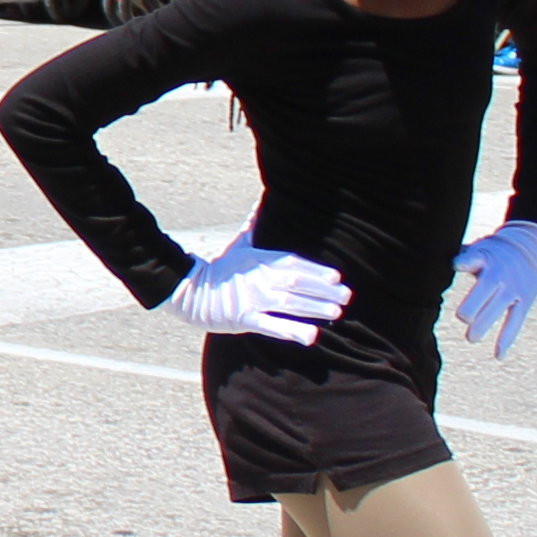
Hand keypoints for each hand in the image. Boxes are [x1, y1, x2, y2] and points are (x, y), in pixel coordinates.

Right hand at [169, 236, 349, 345]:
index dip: (317, 270)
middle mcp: (259, 278)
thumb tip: (259, 201)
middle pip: (297, 282)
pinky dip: (292, 331)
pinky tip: (311, 336)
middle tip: (346, 297)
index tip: (338, 277)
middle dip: (324, 289)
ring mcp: (252, 299)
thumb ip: (253, 225)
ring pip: (290, 303)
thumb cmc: (221, 269)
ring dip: (315, 308)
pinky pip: (271, 326)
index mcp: (260, 260)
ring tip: (336, 312)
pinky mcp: (244, 318)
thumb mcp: (239, 245)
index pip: (295, 263)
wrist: (190, 290)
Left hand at [450, 221, 536, 357]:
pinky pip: (516, 322)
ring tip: (471, 338)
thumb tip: (426, 259)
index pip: (474, 258)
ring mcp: (514, 288)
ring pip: (499, 308)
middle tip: (462, 317)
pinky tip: (498, 356)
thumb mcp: (476, 248)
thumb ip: (456, 257)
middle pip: (486, 289)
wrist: (531, 249)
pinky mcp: (524, 301)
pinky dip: (507, 339)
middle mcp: (500, 273)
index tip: (456, 264)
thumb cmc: (491, 254)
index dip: (465, 261)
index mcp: (484, 257)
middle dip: (474, 304)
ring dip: (484, 324)